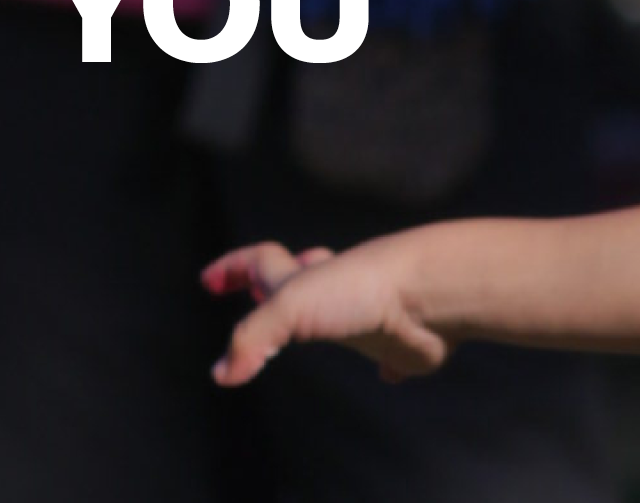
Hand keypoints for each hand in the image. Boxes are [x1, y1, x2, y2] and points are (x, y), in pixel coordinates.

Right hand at [201, 240, 452, 385]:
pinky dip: (388, 363)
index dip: (232, 269)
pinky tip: (388, 375)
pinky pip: (392, 355)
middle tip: (255, 291)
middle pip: (300, 279)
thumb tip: (222, 373)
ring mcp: (371, 316)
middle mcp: (337, 292)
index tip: (207, 280)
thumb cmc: (360, 289)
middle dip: (274, 282)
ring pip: (345, 314)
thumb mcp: (289, 306)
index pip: (259, 264)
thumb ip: (252, 338)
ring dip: (330, 319)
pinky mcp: (402, 345)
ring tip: (321, 329)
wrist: (432, 295)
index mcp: (305, 279)